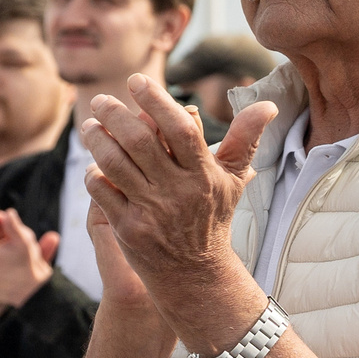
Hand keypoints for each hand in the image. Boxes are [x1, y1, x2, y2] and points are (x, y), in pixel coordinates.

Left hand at [81, 76, 278, 304]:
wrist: (197, 276)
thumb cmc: (212, 219)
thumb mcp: (232, 180)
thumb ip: (245, 139)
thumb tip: (268, 106)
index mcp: (203, 175)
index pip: (180, 129)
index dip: (157, 101)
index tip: (137, 81)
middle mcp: (178, 191)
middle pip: (141, 142)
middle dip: (115, 115)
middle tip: (101, 100)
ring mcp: (152, 211)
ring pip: (116, 164)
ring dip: (97, 140)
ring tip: (89, 126)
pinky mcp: (129, 229)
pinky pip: (103, 192)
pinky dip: (93, 174)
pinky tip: (92, 164)